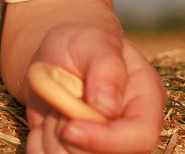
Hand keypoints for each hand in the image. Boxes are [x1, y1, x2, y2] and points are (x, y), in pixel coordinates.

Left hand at [26, 25, 165, 153]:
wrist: (58, 57)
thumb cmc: (81, 45)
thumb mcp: (94, 42)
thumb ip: (106, 68)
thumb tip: (109, 107)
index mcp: (146, 102)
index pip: (140, 137)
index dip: (106, 140)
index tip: (70, 128)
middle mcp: (129, 131)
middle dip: (70, 135)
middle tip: (60, 100)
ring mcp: (105, 147)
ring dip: (51, 138)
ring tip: (55, 107)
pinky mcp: (78, 153)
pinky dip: (38, 146)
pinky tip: (46, 122)